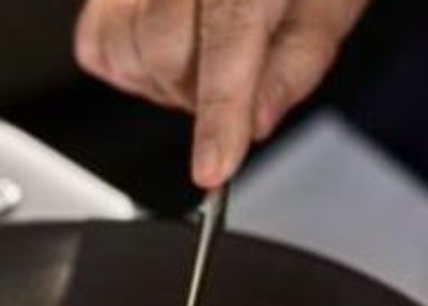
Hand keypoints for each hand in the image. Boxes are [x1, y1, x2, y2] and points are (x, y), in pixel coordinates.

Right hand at [73, 0, 367, 187]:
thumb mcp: (329, 5)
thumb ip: (295, 65)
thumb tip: (257, 121)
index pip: (228, 36)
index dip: (219, 111)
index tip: (214, 168)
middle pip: (168, 55)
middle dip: (202, 90)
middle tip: (237, 76)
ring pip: (129, 54)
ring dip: (167, 78)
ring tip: (202, 53)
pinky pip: (98, 48)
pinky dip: (131, 66)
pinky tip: (166, 47)